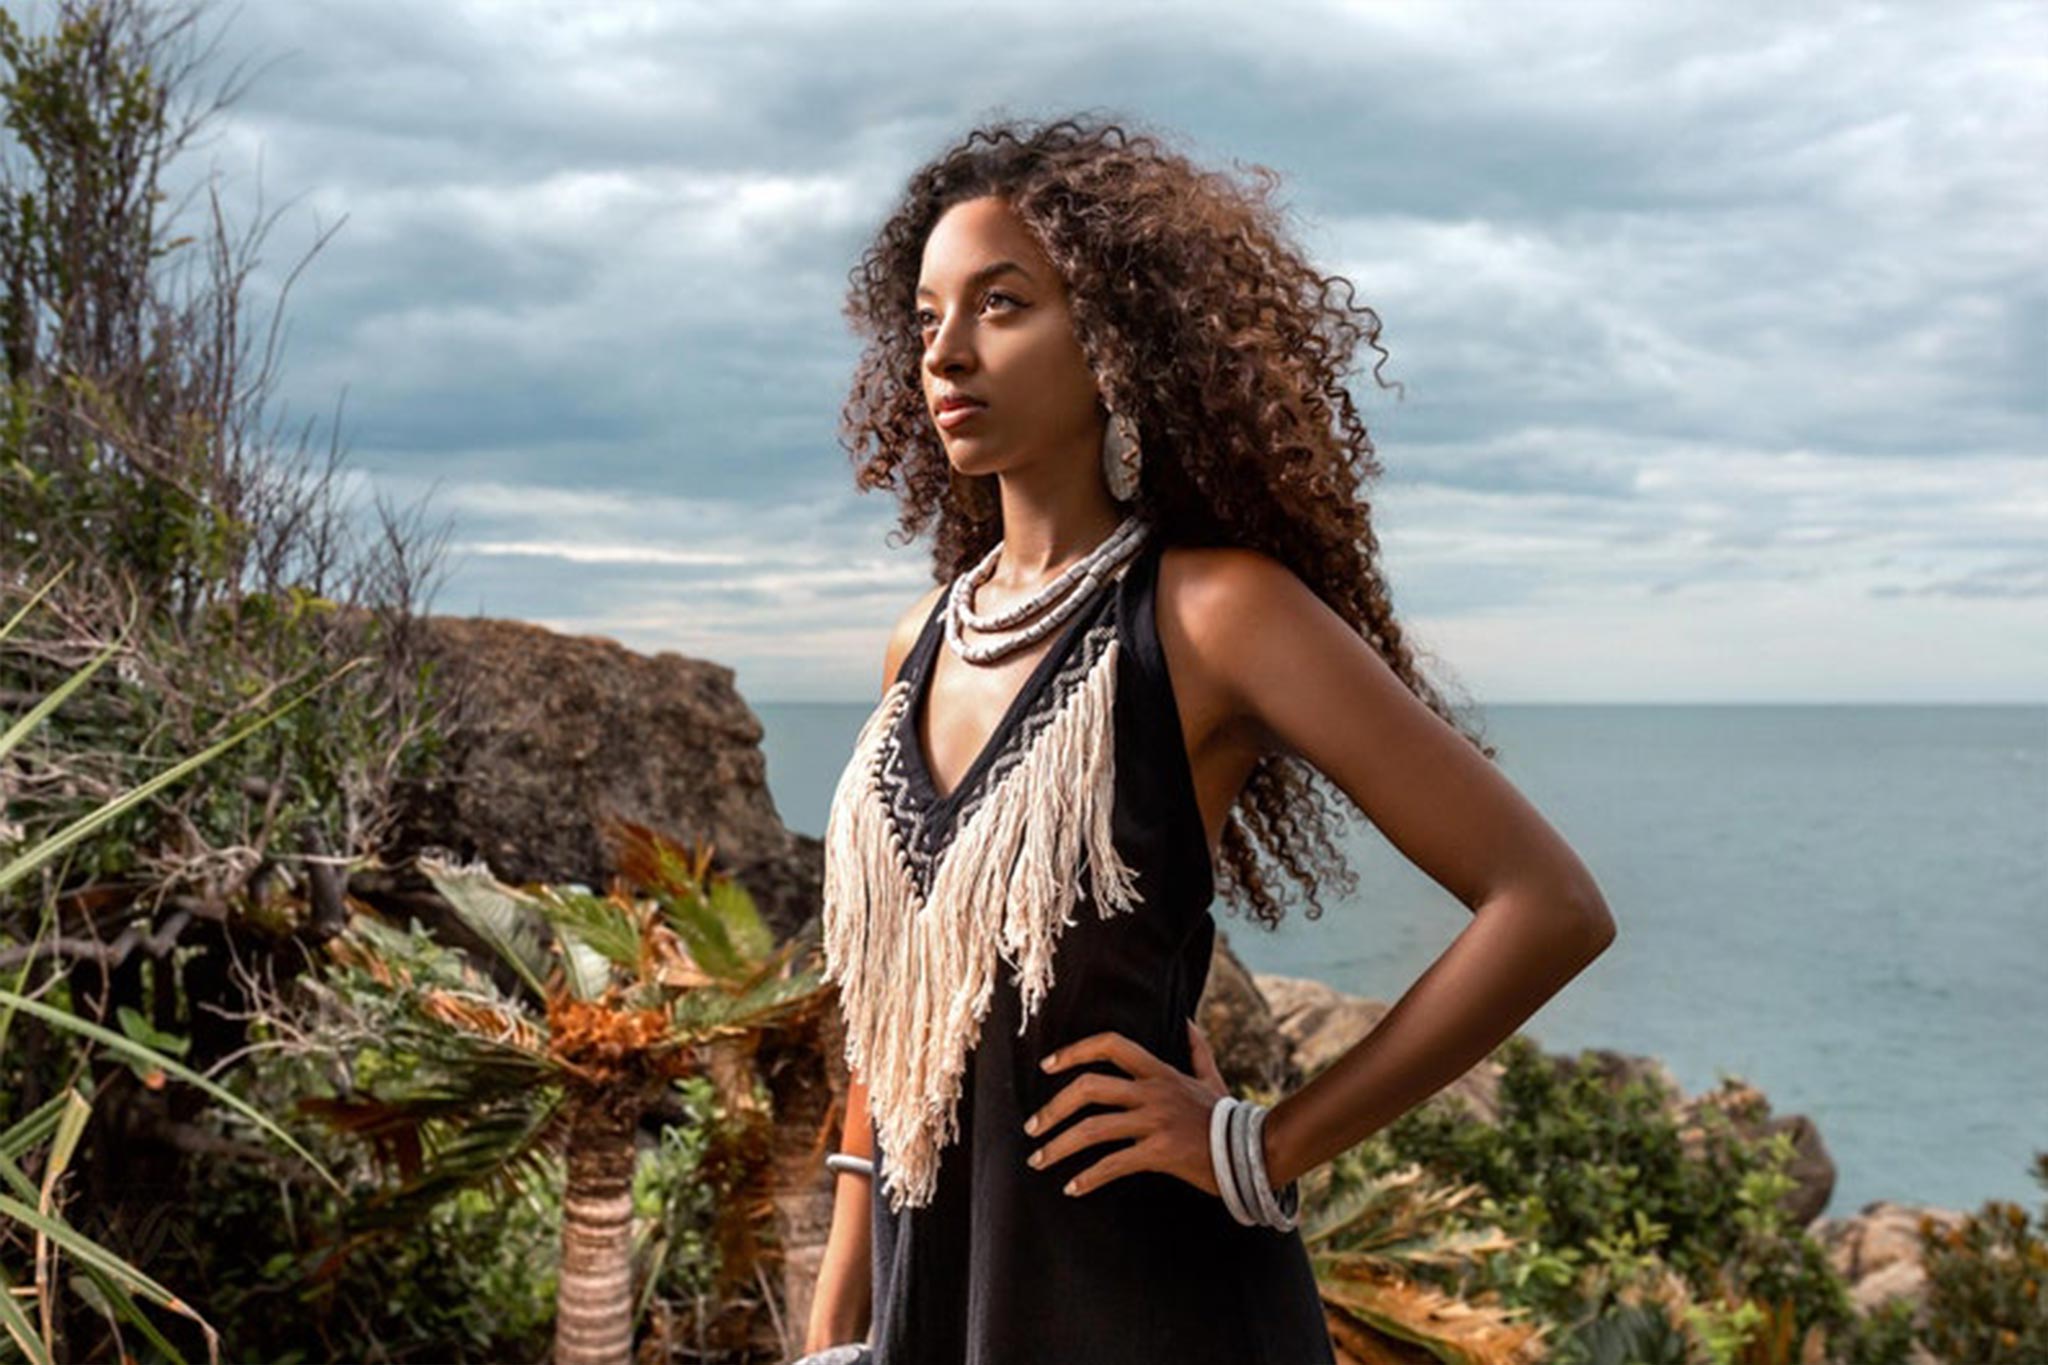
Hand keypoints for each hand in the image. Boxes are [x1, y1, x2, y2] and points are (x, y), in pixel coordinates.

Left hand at [1023, 1020, 1231, 1198]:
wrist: (1255, 1151)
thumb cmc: (1226, 1117)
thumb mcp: (1210, 1078)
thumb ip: (1196, 1049)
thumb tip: (1187, 1021)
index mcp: (1159, 1071)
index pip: (1111, 1045)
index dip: (1075, 1051)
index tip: (1047, 1066)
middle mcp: (1153, 1092)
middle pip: (1089, 1088)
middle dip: (1053, 1108)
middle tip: (1032, 1128)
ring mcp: (1156, 1122)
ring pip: (1094, 1129)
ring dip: (1059, 1146)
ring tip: (1039, 1161)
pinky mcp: (1161, 1153)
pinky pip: (1114, 1164)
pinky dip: (1089, 1177)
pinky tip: (1072, 1188)